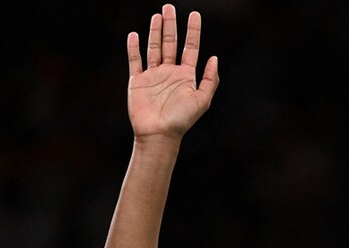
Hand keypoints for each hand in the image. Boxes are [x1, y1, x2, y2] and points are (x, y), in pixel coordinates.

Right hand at [126, 5, 219, 140]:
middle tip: (169, 7)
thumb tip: (214, 57)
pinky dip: (134, 48)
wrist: (159, 134)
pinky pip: (135, 61)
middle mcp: (170, 73)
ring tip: (157, 16)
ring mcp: (153, 76)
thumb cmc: (182, 120)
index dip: (193, 31)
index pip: (190, 48)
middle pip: (171, 43)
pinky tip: (134, 34)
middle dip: (171, 25)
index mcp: (186, 76)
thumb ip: (209, 79)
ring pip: (154, 48)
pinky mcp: (138, 81)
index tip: (195, 15)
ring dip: (155, 32)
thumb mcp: (202, 100)